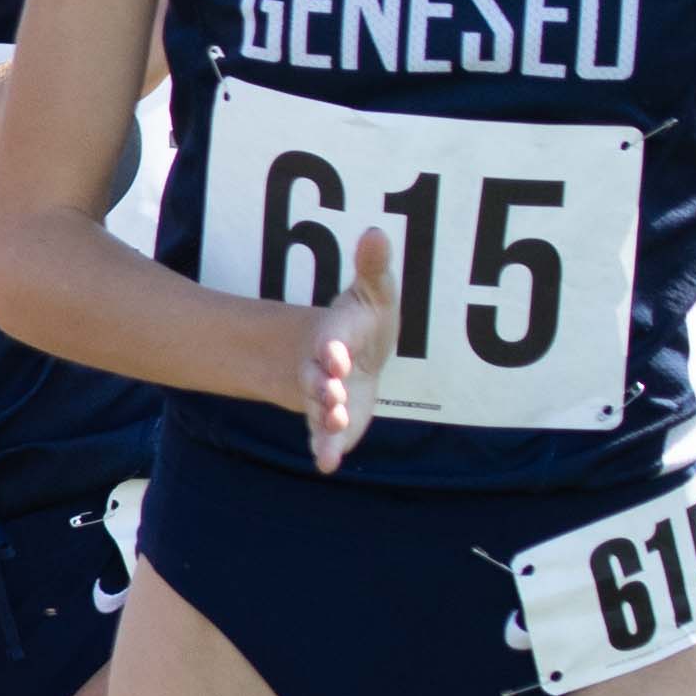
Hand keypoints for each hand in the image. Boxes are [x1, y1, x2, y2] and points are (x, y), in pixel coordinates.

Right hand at [297, 223, 396, 472]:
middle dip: (323, 387)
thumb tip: (377, 230)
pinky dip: (324, 450)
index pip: (330, 343)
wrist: (342, 361)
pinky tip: (327, 465)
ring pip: (320, 410)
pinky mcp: (331, 423)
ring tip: (334, 425)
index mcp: (333, 339)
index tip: (335, 354)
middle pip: (319, 380)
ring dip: (325, 418)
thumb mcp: (371, 294)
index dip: (331, 349)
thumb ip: (372, 267)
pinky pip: (324, 438)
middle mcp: (323, 372)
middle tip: (331, 394)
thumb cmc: (361, 324)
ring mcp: (325, 399)